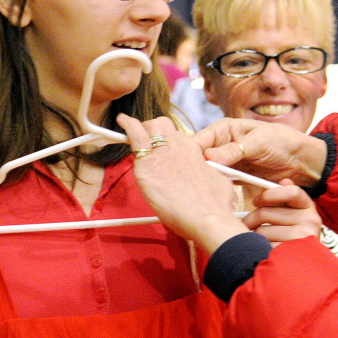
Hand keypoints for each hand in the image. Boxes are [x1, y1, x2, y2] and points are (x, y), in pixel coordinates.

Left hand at [117, 114, 246, 253]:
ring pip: (150, 127)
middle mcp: (178, 146)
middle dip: (151, 130)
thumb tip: (202, 178)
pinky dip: (127, 126)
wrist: (208, 217)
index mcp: (194, 151)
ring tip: (132, 136)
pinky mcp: (147, 165)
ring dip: (140, 130)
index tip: (160, 145)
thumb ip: (204, 174)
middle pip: (161, 125)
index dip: (165, 139)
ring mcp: (162, 154)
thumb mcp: (215, 181)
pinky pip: (135, 136)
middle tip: (145, 143)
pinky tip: (121, 120)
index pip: (175, 135)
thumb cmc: (215, 206)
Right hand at [193, 118, 326, 187]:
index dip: (189, 155)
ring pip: (206, 171)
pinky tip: (214, 195)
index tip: (187, 169)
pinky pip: (218, 182)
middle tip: (192, 184)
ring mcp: (225, 161)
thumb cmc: (283, 142)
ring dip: (205, 180)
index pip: (198, 141)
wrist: (302, 161)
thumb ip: (233, 150)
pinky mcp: (232, 176)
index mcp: (223, 129)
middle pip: (198, 158)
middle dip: (195, 170)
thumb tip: (208, 157)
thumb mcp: (258, 142)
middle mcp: (220, 144)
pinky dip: (216, 187)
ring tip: (201, 191)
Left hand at [243, 179, 321, 246]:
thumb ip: (286, 198)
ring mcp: (303, 237)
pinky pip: (262, 246)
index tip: (256, 201)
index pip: (291, 192)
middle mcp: (310, 221)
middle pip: (265, 213)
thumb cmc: (292, 235)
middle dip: (250, 219)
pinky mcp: (291, 253)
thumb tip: (284, 181)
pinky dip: (259, 249)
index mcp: (307, 207)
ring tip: (258, 241)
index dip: (269, 195)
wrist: (303, 265)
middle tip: (247, 225)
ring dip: (254, 237)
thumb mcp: (292, 214)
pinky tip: (264, 251)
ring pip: (260, 231)